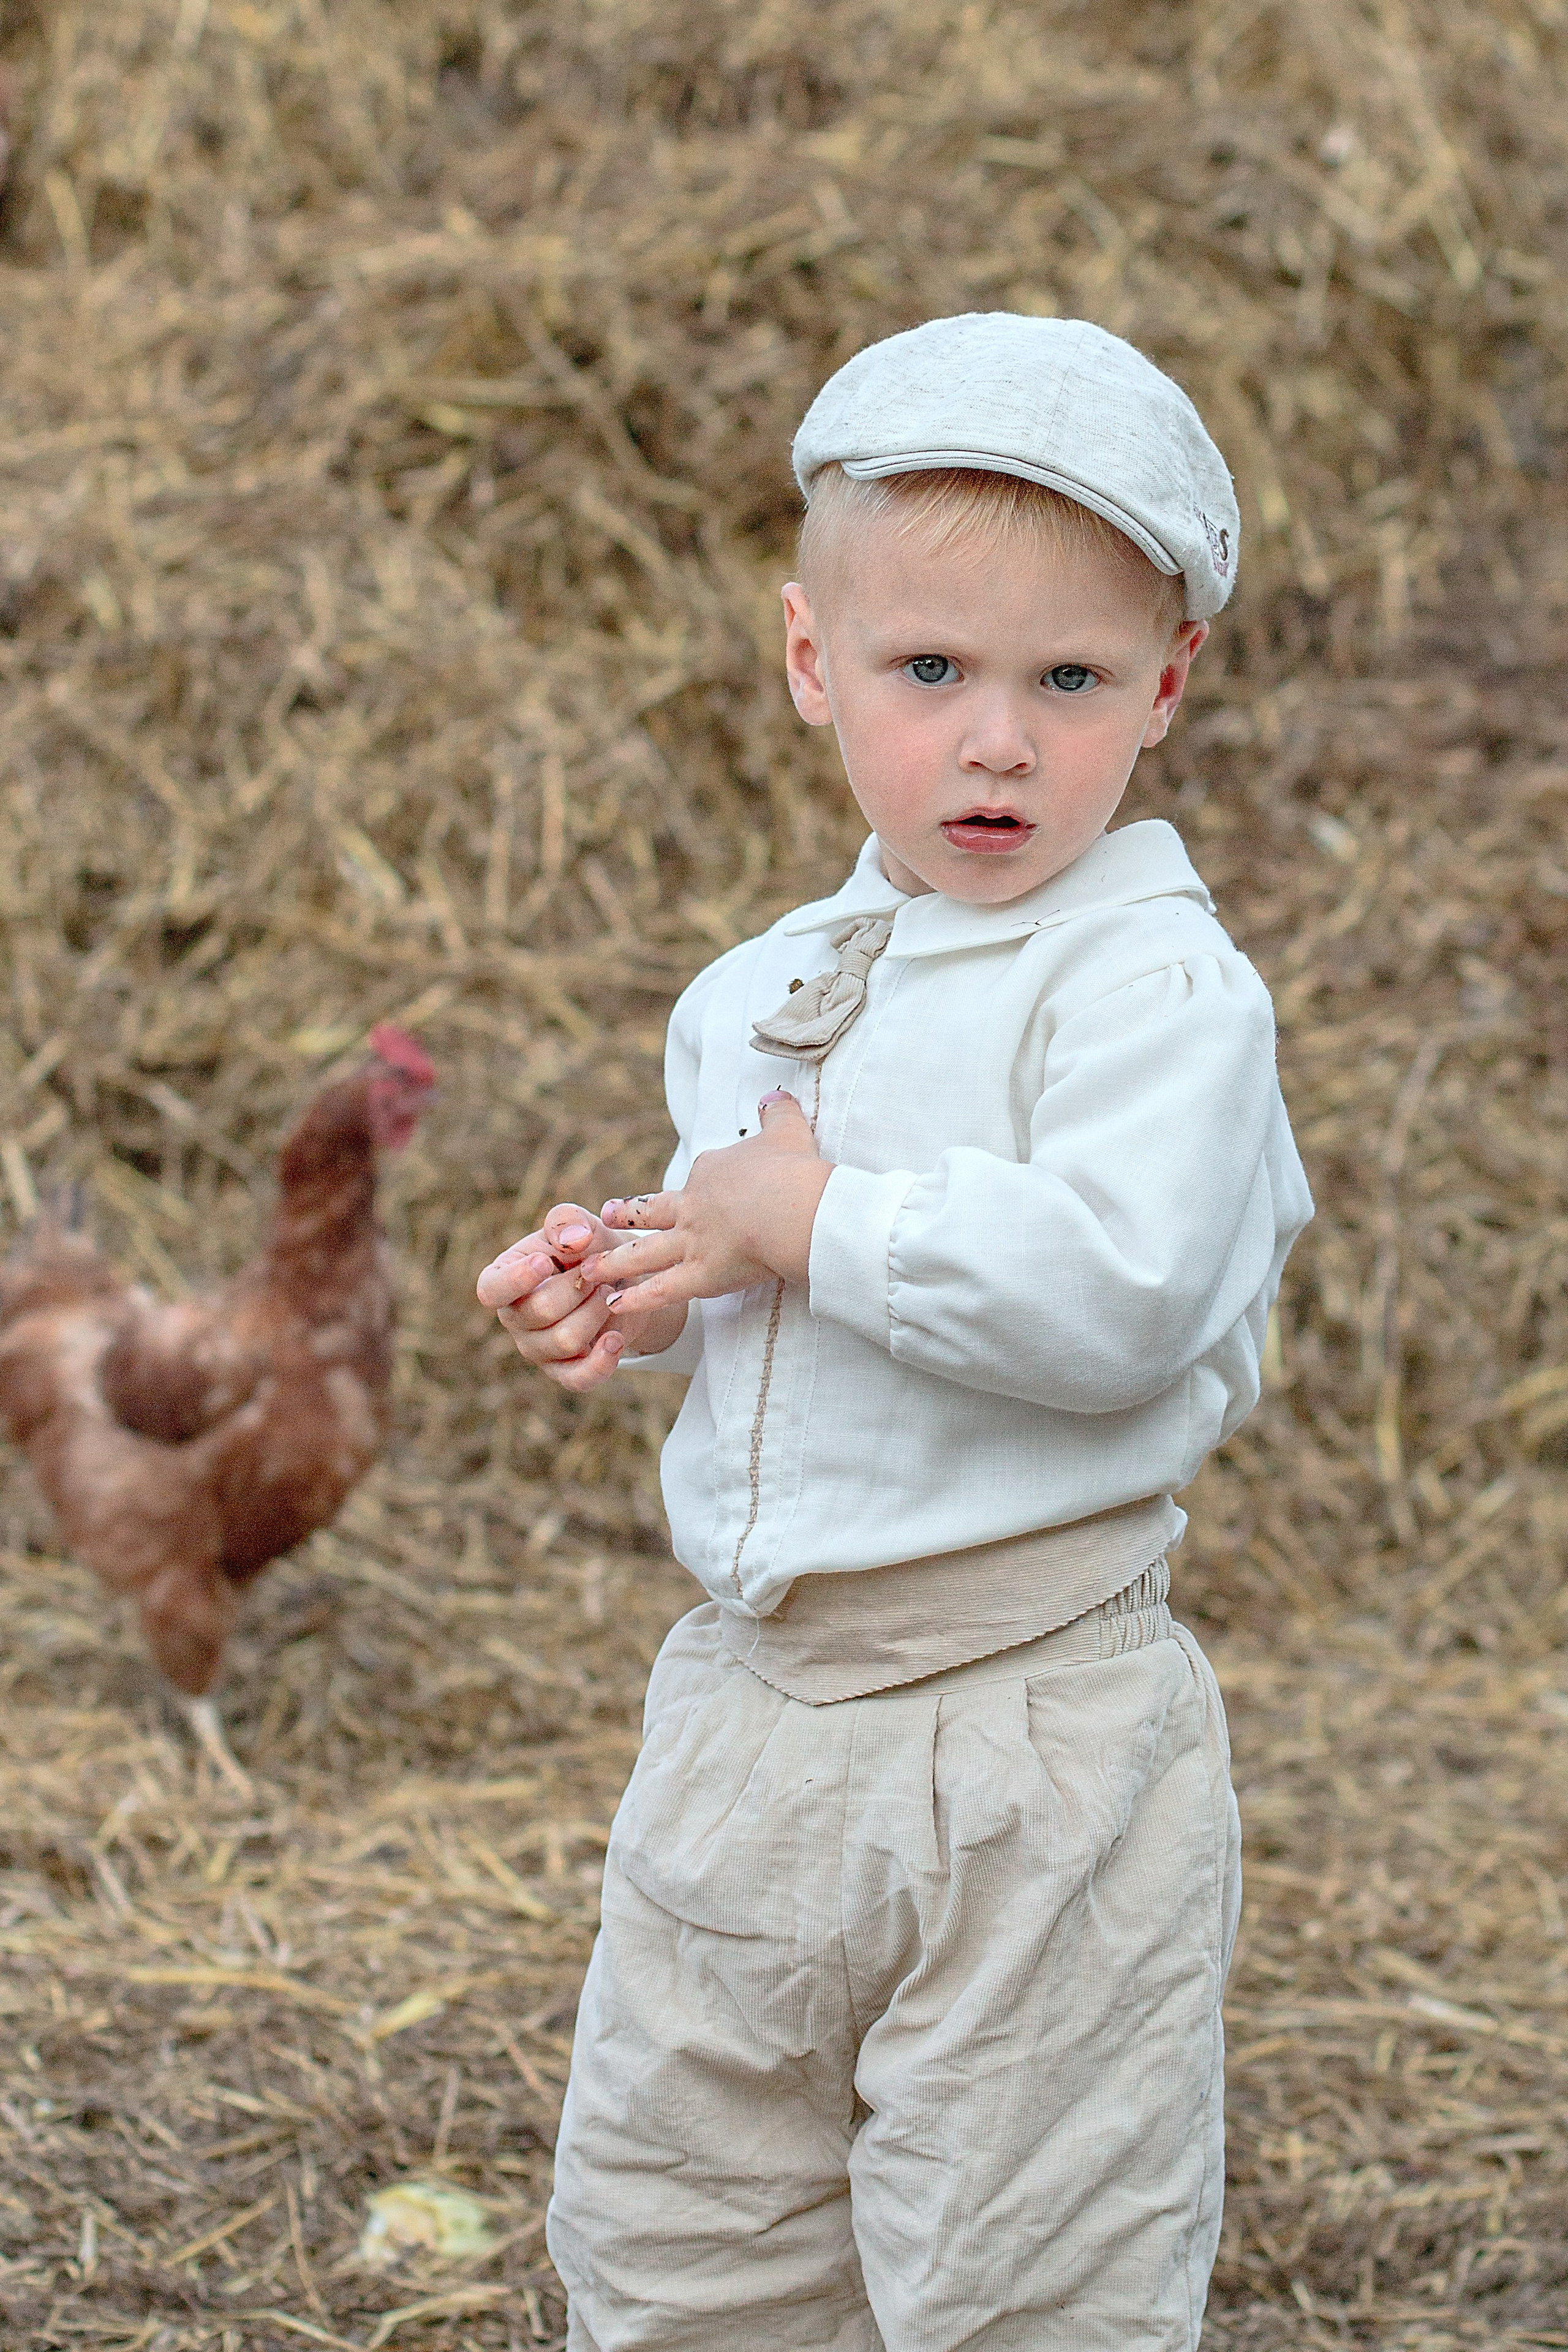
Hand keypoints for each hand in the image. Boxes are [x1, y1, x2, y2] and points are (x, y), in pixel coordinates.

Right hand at [477, 1202, 679, 1391]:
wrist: (622, 1283)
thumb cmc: (590, 1250)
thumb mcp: (582, 1227)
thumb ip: (569, 1222)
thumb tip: (572, 1240)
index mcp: (504, 1278)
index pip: (492, 1289)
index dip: (515, 1280)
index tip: (544, 1262)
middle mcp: (514, 1318)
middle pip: (540, 1311)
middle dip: (579, 1287)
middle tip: (599, 1271)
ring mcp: (537, 1349)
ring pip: (565, 1340)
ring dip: (597, 1311)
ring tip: (609, 1293)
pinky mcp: (565, 1372)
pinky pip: (578, 1379)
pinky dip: (601, 1362)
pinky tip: (616, 1339)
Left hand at [590, 1092, 831, 1318]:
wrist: (794, 1210)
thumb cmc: (793, 1170)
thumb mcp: (787, 1130)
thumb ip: (777, 1112)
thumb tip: (774, 1096)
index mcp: (709, 1172)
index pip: (698, 1178)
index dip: (696, 1185)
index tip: (691, 1190)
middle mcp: (692, 1206)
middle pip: (653, 1210)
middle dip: (627, 1213)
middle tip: (604, 1215)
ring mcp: (692, 1242)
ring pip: (644, 1253)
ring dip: (616, 1262)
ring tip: (590, 1271)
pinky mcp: (701, 1276)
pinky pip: (661, 1290)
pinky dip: (636, 1300)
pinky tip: (612, 1306)